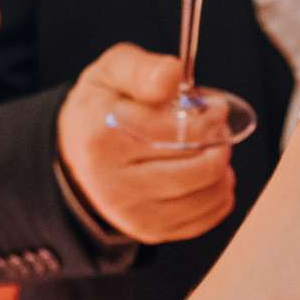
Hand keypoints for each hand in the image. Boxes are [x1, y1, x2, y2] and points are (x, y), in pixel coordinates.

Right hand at [57, 44, 235, 244]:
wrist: (76, 151)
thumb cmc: (103, 106)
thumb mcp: (113, 72)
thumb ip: (143, 69)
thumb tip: (171, 75)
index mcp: (103, 139)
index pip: (177, 133)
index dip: (208, 117)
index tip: (215, 107)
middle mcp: (115, 183)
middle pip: (197, 168)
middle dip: (220, 143)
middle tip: (220, 128)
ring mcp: (132, 213)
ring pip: (206, 195)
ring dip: (223, 169)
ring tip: (214, 149)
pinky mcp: (149, 230)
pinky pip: (205, 218)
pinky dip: (219, 194)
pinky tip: (209, 175)